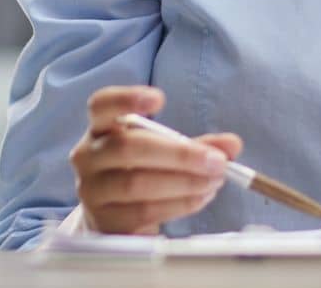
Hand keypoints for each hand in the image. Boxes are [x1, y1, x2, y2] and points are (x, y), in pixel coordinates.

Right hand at [69, 86, 242, 234]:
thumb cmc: (141, 171)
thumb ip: (198, 144)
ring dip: (185, 182)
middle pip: (128, 147)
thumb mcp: (164, 150)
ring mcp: (91, 191)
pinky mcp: (104, 221)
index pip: (102, 105)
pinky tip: (201, 197)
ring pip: (137, 183)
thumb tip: (233, 144)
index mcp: (100, 128)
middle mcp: (88, 156)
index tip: (160, 98)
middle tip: (217, 160)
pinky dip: (179, 204)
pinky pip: (144, 211)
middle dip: (179, 154)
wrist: (115, 217)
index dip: (127, 99)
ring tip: (215, 180)